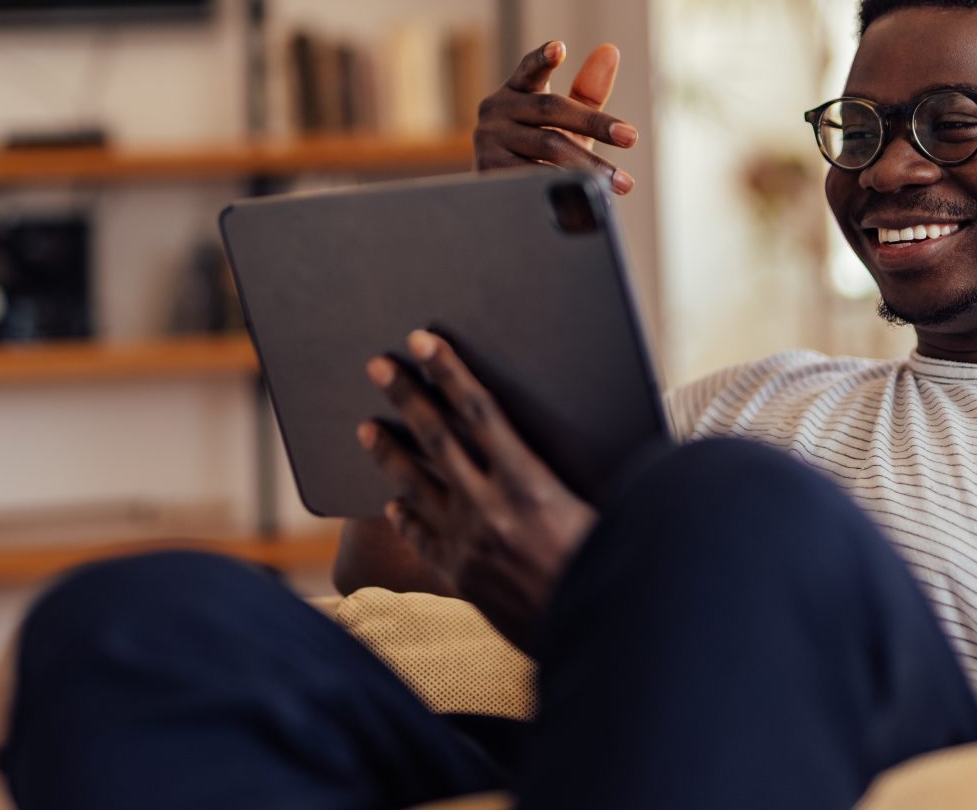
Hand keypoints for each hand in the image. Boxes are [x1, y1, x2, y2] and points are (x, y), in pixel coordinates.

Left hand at [359, 329, 596, 653]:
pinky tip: (392, 504)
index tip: (424, 342)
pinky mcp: (462, 578)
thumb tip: (552, 420)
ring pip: (418, 487)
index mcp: (530, 482)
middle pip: (437, 440)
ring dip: (389, 453)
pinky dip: (406, 518)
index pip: (478, 410)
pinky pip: (423, 540)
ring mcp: (470, 545)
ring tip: (364, 428)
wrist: (599, 635)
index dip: (448, 371)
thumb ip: (565, 463)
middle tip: (377, 365)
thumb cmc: (612, 559)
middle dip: (406, 397)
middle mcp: (491, 508)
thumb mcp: (600, 500)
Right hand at [473, 40, 637, 194]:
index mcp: (516, 90)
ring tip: (619, 180)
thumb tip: (610, 51)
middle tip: (630, 137)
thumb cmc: (539, 149)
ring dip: (588, 163)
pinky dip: (564, 181)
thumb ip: (587, 91)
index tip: (559, 48)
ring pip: (547, 146)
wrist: (505, 194)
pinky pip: (534, 174)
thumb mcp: (565, 122)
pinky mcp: (488, 168)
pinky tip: (586, 193)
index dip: (543, 58)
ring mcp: (489, 138)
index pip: (529, 69)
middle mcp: (497, 109)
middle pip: (550, 108)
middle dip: (594, 123)